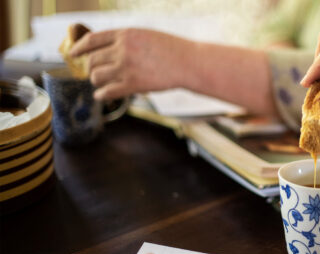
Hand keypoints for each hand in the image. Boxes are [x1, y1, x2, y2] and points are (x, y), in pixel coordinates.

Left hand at [70, 29, 195, 100]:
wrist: (189, 62)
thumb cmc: (171, 49)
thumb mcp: (145, 35)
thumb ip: (125, 40)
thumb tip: (106, 50)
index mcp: (125, 34)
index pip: (92, 40)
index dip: (78, 48)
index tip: (73, 54)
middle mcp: (122, 50)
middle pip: (92, 60)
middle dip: (90, 67)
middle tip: (93, 72)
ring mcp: (126, 67)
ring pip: (96, 76)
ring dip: (97, 81)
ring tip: (102, 83)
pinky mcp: (133, 84)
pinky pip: (108, 91)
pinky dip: (101, 94)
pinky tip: (101, 95)